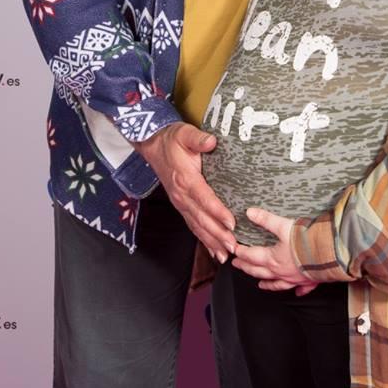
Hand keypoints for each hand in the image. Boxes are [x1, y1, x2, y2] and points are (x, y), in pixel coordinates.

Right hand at [133, 122, 235, 261]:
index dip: (217, 212)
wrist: (153, 145)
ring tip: (226, 254)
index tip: (231, 223)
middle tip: (234, 246)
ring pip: (197, 226)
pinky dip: (204, 240)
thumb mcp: (184, 133)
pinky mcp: (181, 206)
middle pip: (201, 218)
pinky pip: (193, 226)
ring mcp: (180, 203)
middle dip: (218, 234)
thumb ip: (198, 139)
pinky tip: (214, 251)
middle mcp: (181, 196)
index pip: (204, 198)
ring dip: (212, 241)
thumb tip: (211, 141)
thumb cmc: (172, 139)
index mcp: (186, 179)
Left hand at [232, 207, 317, 293]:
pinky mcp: (307, 280)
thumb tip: (250, 212)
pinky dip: (296, 291)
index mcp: (273, 259)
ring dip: (267, 284)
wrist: (329, 253)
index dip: (241, 253)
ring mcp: (294, 279)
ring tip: (260, 284)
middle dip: (247, 268)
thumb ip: (266, 219)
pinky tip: (297, 293)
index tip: (234, 250)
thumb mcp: (283, 226)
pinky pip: (299, 289)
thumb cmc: (306, 241)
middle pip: (259, 271)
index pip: (252, 256)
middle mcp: (281, 272)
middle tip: (238, 266)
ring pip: (276, 283)